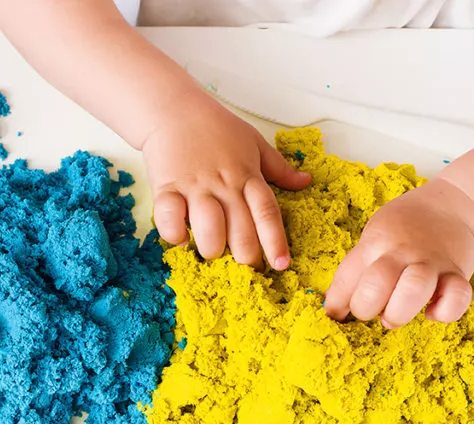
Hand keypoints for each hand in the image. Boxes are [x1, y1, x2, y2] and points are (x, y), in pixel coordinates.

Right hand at [143, 91, 309, 268]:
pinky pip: (169, 218)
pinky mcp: (166, 187)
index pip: (267, 213)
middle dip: (245, 256)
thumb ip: (279, 168)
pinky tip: (180, 237)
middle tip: (244, 265)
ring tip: (212, 250)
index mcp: (248, 176)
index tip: (281, 264)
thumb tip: (306, 181)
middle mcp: (224, 184)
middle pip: (240, 230)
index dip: (275, 241)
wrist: (174, 109)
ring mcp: (195, 186)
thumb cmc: (216, 128)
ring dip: (212, 248)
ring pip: (208, 229)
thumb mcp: (254, 143)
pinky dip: (175, 233)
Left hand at [324, 179, 473, 326]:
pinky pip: (456, 299)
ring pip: (413, 290)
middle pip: (376, 285)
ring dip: (399, 312)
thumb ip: (358, 269)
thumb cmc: (404, 228)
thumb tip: (334, 308)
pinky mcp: (458, 274)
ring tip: (394, 315)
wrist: (452, 205)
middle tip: (370, 311)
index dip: (335, 304)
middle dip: (365, 308)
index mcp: (375, 243)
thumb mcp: (374, 237)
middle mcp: (401, 252)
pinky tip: (432, 312)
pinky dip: (443, 312)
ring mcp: (431, 263)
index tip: (335, 316)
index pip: (346, 278)